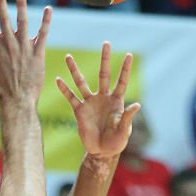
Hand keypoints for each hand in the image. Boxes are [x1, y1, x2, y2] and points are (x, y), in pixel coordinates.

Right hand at [0, 0, 51, 101]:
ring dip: (21, 5)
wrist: (19, 101)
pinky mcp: (38, 54)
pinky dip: (45, 22)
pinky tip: (48, 9)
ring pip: (23, 23)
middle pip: (4, 19)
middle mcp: (10, 46)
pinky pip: (43, 35)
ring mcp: (25, 49)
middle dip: (0, 1)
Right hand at [56, 43, 139, 157]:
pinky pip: (71, 98)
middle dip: (105, 59)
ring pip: (82, 83)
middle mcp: (103, 98)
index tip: (129, 54)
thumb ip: (128, 117)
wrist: (102, 152)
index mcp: (116, 101)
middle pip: (104, 74)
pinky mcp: (79, 112)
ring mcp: (90, 103)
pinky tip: (58, 80)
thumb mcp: (124, 130)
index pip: (121, 81)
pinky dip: (64, 90)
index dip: (125, 69)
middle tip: (106, 43)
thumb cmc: (116, 142)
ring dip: (75, 70)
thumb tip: (137, 105)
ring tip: (68, 56)